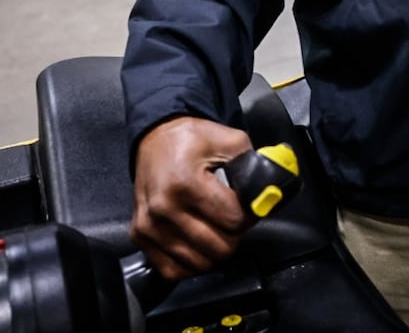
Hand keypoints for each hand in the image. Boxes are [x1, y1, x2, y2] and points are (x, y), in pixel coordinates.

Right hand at [130, 116, 253, 279]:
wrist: (156, 139)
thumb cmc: (193, 140)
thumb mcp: (230, 140)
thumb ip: (254, 167)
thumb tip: (269, 195)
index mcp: (186, 184)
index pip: (234, 220)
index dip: (250, 214)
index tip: (248, 205)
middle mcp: (163, 209)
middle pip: (219, 247)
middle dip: (234, 234)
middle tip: (232, 217)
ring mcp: (149, 227)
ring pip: (199, 264)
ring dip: (214, 249)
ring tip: (215, 227)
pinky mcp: (139, 237)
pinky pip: (173, 270)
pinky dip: (191, 262)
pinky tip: (197, 243)